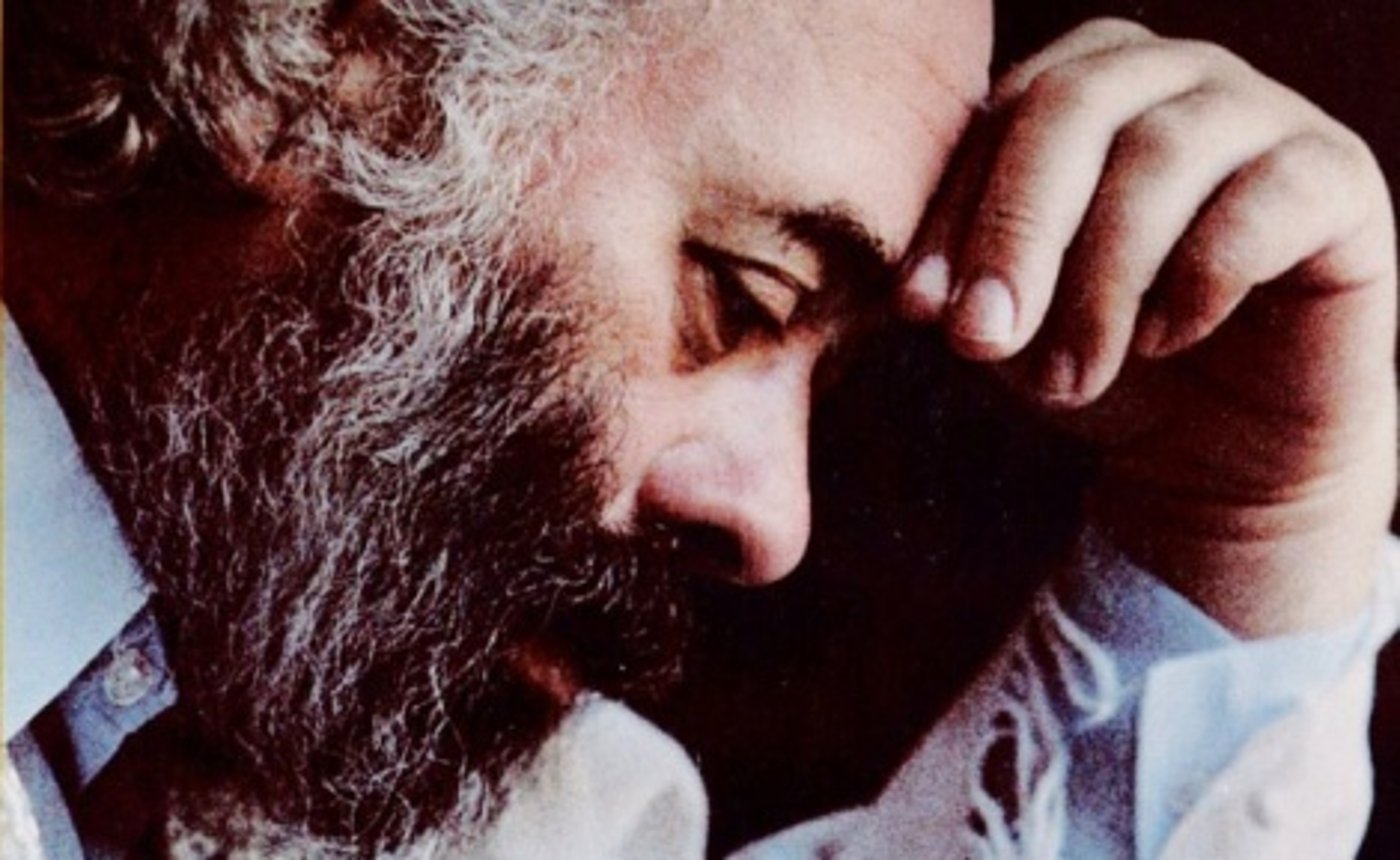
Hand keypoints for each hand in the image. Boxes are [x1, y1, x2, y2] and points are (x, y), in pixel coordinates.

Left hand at [898, 19, 1397, 635]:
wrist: (1213, 447)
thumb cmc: (1096, 358)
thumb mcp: (1008, 319)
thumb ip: (962, 281)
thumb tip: (922, 292)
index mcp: (1079, 83)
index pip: (999, 115)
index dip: (952, 214)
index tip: (919, 311)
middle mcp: (1172, 75)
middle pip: (1073, 109)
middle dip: (1013, 232)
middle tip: (979, 339)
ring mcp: (1264, 115)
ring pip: (1162, 156)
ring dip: (1099, 282)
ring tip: (1069, 376)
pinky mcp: (1336, 179)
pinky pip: (1262, 204)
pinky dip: (1197, 283)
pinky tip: (1165, 342)